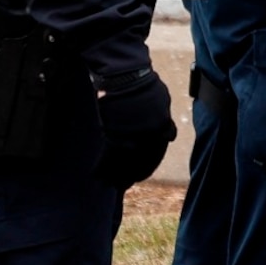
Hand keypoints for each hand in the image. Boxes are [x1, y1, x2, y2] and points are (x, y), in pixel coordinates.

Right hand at [96, 70, 176, 187]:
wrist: (126, 80)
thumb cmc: (145, 87)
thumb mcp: (162, 103)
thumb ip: (164, 122)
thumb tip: (169, 135)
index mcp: (161, 131)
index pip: (154, 157)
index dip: (147, 168)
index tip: (140, 176)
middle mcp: (147, 139)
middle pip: (138, 165)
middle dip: (131, 177)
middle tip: (125, 184)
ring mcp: (128, 139)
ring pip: (121, 166)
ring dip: (115, 177)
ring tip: (110, 184)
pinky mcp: (110, 137)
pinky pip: (105, 159)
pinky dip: (100, 169)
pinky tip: (96, 176)